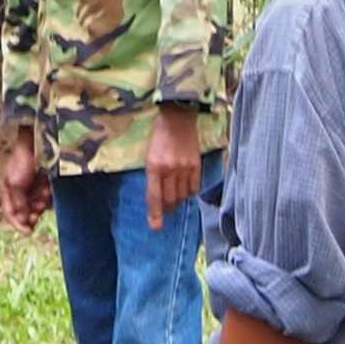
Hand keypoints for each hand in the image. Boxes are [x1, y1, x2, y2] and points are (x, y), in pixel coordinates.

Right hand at [0, 132, 52, 232]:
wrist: (38, 145)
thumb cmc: (22, 161)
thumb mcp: (14, 184)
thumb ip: (18, 203)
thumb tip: (23, 220)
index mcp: (8, 192)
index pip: (10, 213)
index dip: (18, 224)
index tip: (29, 231)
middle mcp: (20, 192)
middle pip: (26, 213)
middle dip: (33, 213)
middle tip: (38, 212)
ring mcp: (33, 189)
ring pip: (38, 207)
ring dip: (41, 202)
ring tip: (44, 191)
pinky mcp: (44, 185)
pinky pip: (47, 199)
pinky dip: (48, 197)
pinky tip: (49, 188)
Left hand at [144, 106, 202, 229]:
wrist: (177, 117)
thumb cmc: (159, 135)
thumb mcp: (149, 154)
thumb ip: (153, 174)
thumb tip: (157, 194)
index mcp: (153, 166)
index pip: (154, 195)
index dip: (154, 213)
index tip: (155, 226)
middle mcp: (169, 169)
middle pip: (169, 199)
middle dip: (167, 208)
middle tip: (165, 210)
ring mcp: (184, 167)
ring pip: (182, 195)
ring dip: (177, 200)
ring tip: (174, 198)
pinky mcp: (196, 165)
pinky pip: (194, 187)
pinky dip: (189, 192)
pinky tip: (185, 189)